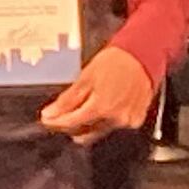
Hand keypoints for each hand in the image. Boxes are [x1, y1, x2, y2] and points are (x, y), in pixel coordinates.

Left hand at [38, 45, 158, 143]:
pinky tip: (101, 107)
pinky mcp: (135, 120)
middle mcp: (116, 118)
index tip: (47, 119)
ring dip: (86, 124)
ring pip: (98, 131)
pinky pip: (113, 126)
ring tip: (82, 107)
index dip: (55, 123)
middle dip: (69, 126)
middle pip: (84, 132)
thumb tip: (51, 113)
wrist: (141, 55)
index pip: (71, 124)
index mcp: (101, 108)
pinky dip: (104, 120)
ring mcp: (127, 121)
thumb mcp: (85, 77)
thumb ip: (67, 100)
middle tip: (61, 115)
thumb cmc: (117, 62)